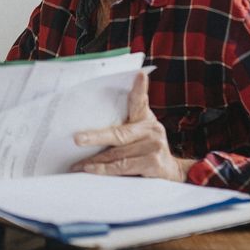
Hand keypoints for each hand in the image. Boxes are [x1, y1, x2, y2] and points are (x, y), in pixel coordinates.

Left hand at [70, 71, 194, 182]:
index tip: (140, 75)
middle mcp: (152, 129)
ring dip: (94, 161)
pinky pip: (123, 166)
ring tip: (78, 164)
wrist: (172, 173)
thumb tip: (88, 132)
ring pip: (117, 154)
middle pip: (119, 134)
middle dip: (95, 137)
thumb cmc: (147, 152)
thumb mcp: (140, 136)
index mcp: (145, 119)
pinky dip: (105, 170)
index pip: (140, 101)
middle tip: (77, 139)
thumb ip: (123, 129)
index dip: (139, 88)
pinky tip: (92, 169)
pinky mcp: (154, 162)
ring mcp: (154, 146)